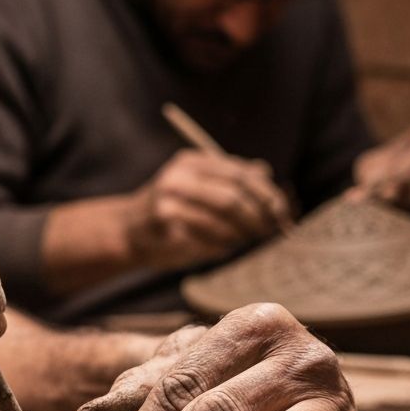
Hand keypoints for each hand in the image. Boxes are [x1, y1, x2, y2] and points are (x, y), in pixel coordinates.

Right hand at [124, 149, 289, 270]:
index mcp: (194, 161)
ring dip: (241, 235)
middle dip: (257, 218)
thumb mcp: (199, 186)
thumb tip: (266, 173)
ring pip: (221, 219)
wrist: (126, 232)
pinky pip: (204, 238)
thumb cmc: (170, 211)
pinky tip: (224, 249)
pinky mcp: (162, 224)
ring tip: (248, 241)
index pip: (242, 174)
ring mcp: (169, 198)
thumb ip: (230, 178)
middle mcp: (180, 175)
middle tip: (270, 233)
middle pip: (233, 197)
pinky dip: (221, 246)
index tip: (283, 213)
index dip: (267, 195)